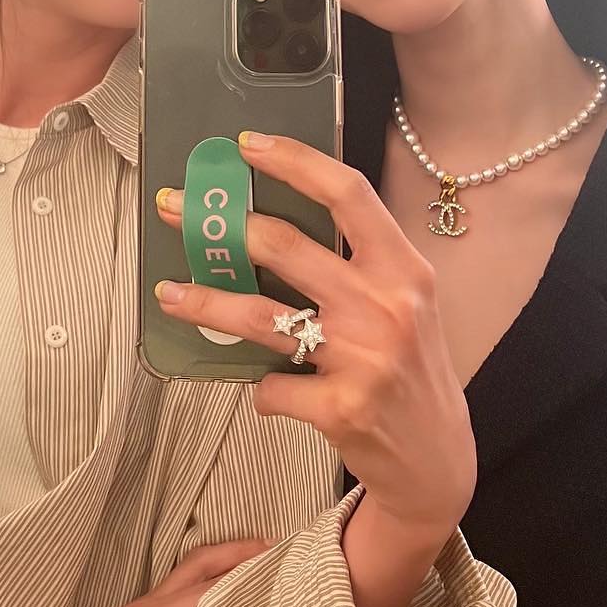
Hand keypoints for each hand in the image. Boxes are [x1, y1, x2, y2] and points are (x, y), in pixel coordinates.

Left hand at [155, 133, 474, 549]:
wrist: (437, 461)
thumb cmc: (410, 370)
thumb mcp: (405, 304)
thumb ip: (356, 265)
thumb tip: (273, 226)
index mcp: (404, 269)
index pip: (348, 194)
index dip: (295, 161)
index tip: (247, 144)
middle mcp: (387, 305)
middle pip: (287, 246)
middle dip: (222, 225)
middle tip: (177, 209)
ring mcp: (363, 358)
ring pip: (261, 317)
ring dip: (206, 303)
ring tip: (168, 293)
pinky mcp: (340, 409)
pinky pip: (270, 387)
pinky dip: (261, 389)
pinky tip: (269, 391)